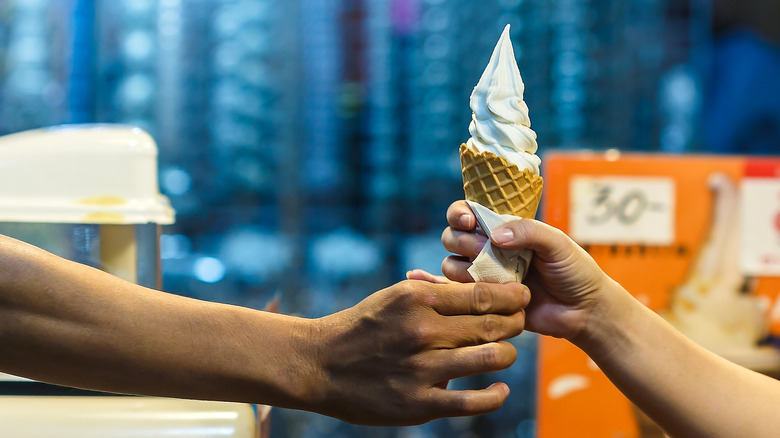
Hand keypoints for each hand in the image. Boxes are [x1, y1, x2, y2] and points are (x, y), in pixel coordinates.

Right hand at [302, 279, 529, 425]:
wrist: (320, 364)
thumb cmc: (362, 326)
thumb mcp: (395, 296)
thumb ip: (435, 295)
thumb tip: (480, 291)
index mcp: (418, 298)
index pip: (482, 294)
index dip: (511, 296)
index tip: (522, 296)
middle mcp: (423, 331)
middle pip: (492, 325)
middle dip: (515, 322)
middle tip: (522, 321)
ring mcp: (423, 369)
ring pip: (490, 358)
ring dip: (508, 354)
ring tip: (507, 352)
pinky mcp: (420, 403)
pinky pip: (473, 402)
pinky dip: (495, 395)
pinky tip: (500, 388)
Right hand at [440, 200, 611, 340]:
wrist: (585, 311)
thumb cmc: (575, 271)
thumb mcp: (558, 242)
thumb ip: (529, 231)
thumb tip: (494, 236)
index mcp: (504, 229)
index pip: (468, 212)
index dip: (460, 213)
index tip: (469, 221)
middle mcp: (489, 250)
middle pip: (451, 237)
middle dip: (461, 240)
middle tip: (483, 249)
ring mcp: (485, 276)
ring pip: (450, 266)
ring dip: (462, 268)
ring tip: (492, 276)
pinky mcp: (485, 302)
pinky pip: (461, 295)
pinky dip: (464, 291)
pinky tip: (489, 293)